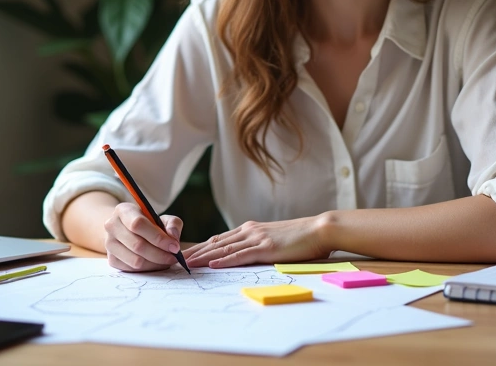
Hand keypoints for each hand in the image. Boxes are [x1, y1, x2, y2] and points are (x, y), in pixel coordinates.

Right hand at [104, 202, 182, 271]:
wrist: (127, 231)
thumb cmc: (148, 224)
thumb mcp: (162, 218)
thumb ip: (172, 224)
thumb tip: (173, 237)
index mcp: (123, 210)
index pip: (138, 224)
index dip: (158, 237)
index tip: (174, 246)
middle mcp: (112, 226)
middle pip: (137, 245)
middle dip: (160, 254)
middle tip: (174, 257)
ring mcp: (109, 244)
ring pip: (135, 260)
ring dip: (155, 263)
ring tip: (166, 260)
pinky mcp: (111, 260)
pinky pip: (132, 269)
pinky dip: (148, 269)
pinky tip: (155, 263)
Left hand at [183, 215, 329, 268]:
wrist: (319, 229)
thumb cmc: (300, 238)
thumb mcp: (274, 239)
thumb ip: (259, 245)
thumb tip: (247, 256)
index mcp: (250, 229)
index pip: (219, 240)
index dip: (201, 247)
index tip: (186, 255)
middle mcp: (249, 231)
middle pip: (215, 243)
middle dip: (195, 252)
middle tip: (176, 260)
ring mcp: (257, 238)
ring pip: (223, 250)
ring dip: (203, 257)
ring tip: (187, 264)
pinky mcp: (266, 247)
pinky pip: (240, 256)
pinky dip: (224, 261)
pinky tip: (212, 265)